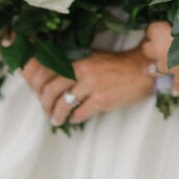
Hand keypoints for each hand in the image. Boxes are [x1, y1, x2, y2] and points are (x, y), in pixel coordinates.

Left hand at [22, 47, 153, 126]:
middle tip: (46, 110)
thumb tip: (54, 78)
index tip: (40, 94)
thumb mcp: (91, 58)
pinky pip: (80, 113)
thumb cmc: (115, 64)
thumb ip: (74, 65)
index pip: (48, 72)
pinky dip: (74, 118)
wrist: (139, 69)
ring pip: (63, 104)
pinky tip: (74, 119)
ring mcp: (91, 86)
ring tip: (56, 120)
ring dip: (57, 115)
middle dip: (45, 104)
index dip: (39, 86)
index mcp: (77, 59)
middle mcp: (81, 71)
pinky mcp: (101, 100)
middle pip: (50, 90)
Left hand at [141, 21, 178, 93]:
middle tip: (160, 44)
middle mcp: (158, 51)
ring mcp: (168, 66)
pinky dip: (176, 87)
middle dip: (152, 46)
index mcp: (158, 33)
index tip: (162, 27)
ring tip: (155, 67)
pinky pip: (176, 84)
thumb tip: (173, 24)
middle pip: (147, 49)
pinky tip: (175, 91)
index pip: (149, 30)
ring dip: (157, 66)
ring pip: (155, 68)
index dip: (156, 29)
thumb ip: (175, 23)